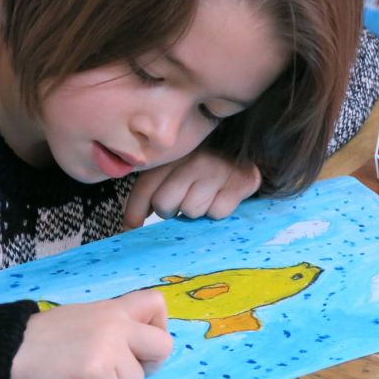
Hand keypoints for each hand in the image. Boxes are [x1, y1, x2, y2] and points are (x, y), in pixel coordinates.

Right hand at [10, 289, 172, 378]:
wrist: (12, 350)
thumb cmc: (44, 336)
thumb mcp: (84, 317)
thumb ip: (112, 326)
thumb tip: (135, 346)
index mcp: (113, 307)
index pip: (157, 302)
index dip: (158, 325)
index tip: (140, 340)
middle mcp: (116, 324)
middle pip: (163, 346)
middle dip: (149, 365)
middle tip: (123, 368)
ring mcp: (108, 348)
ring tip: (86, 374)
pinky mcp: (97, 373)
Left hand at [123, 149, 261, 228]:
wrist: (250, 149)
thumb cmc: (203, 167)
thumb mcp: (176, 170)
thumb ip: (152, 191)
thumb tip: (128, 227)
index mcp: (173, 154)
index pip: (146, 187)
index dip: (134, 212)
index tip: (130, 228)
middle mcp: (194, 158)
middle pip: (165, 204)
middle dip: (171, 210)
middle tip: (182, 202)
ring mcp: (218, 169)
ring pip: (191, 211)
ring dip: (196, 211)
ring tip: (204, 196)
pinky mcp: (242, 181)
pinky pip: (217, 212)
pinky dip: (218, 211)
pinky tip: (221, 197)